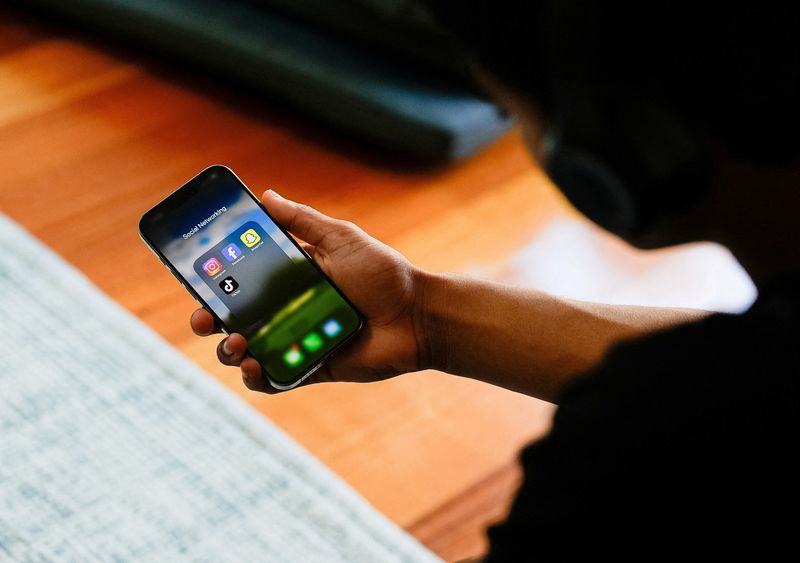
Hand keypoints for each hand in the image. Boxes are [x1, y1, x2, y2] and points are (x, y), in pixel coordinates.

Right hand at [190, 189, 428, 392]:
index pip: (241, 279)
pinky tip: (253, 365)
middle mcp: (287, 309)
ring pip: (246, 351)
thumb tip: (264, 195)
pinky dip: (257, 377)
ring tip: (237, 342)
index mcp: (291, 277)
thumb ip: (303, 221)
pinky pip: (274, 378)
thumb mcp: (342, 238)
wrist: (418, 315)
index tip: (194, 276)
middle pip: (235, 318)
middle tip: (204, 317)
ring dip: (229, 350)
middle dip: (209, 319)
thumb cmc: (384, 274)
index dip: (214, 280)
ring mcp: (296, 340)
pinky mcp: (310, 368)